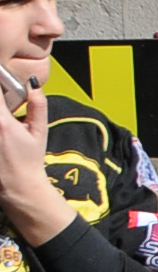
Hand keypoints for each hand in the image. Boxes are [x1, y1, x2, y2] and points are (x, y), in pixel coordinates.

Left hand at [0, 82, 71, 246]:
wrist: (17, 186)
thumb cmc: (29, 160)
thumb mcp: (39, 131)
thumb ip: (38, 105)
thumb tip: (33, 85)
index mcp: (2, 122)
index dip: (1, 85)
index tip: (4, 87)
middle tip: (4, 112)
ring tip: (4, 129)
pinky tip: (1, 140)